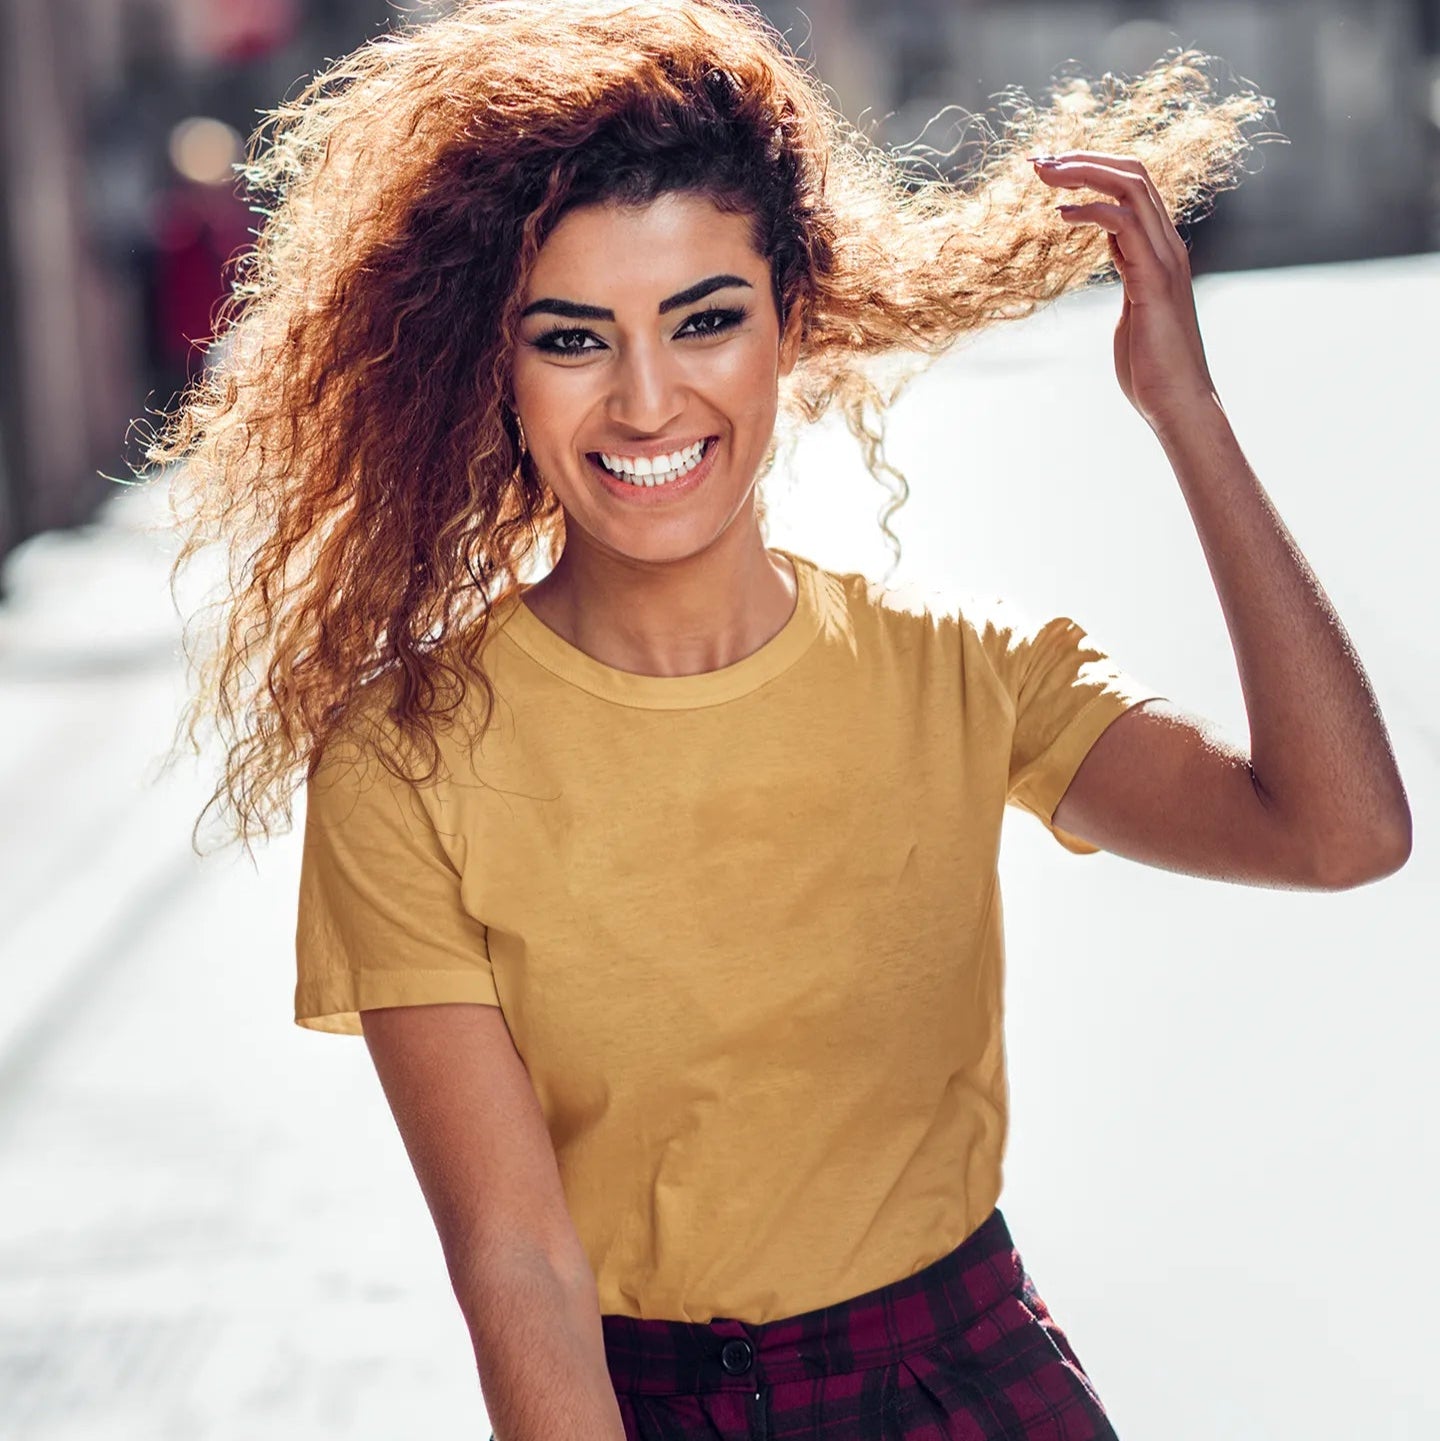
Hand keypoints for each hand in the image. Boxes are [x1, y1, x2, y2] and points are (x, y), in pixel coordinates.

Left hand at [1032, 151, 1219, 434]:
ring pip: (1132, 188)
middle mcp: (1167, 247)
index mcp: (1159, 252)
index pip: (1132, 188)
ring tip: (1044, 174)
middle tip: (1039, 161)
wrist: (1176, 403)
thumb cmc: (1151, 369)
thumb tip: (1115, 251)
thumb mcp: (1133, 308)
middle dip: (1084, 159)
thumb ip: (1128, 273)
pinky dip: (1092, 211)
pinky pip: (1125, 226)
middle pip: (1133, 174)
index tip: (1051, 170)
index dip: (1093, 171)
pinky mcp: (1153, 281)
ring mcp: (1164, 261)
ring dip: (1084, 174)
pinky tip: (1061, 215)